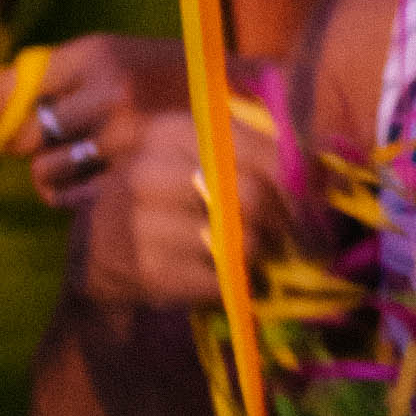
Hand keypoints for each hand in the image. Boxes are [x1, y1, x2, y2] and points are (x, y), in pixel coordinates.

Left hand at [26, 29, 182, 205]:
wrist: (249, 106)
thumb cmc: (177, 78)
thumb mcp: (122, 56)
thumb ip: (67, 74)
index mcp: (97, 53)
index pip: (19, 80)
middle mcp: (105, 91)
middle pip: (23, 129)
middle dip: (18, 142)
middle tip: (29, 146)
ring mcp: (121, 136)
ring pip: (44, 168)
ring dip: (45, 174)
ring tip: (62, 171)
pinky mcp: (133, 175)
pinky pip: (72, 195)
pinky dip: (69, 197)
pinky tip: (83, 189)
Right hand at [68, 87, 286, 312]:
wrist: (93, 253)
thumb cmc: (159, 200)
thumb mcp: (193, 159)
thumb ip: (252, 154)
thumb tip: (322, 171)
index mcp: (168, 133)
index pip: (259, 151)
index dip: (294, 180)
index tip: (304, 200)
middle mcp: (150, 171)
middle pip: (254, 195)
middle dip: (280, 221)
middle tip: (280, 234)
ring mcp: (144, 223)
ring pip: (243, 240)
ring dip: (259, 254)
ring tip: (248, 253)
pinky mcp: (150, 270)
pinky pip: (223, 279)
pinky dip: (233, 283)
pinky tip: (219, 274)